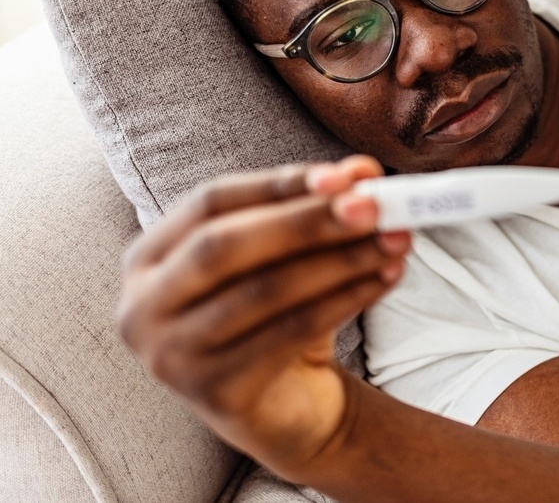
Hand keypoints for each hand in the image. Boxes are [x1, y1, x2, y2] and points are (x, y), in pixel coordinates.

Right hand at [115, 155, 409, 473]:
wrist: (288, 408)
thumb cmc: (278, 314)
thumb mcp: (290, 255)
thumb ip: (317, 206)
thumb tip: (362, 171)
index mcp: (149, 258)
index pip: (211, 201)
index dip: (279, 183)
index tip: (346, 174)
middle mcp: (144, 307)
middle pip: (225, 245)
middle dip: (306, 220)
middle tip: (373, 205)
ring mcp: (172, 356)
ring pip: (265, 290)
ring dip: (339, 260)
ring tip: (393, 241)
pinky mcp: (216, 393)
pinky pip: (290, 332)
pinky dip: (345, 299)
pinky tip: (384, 279)